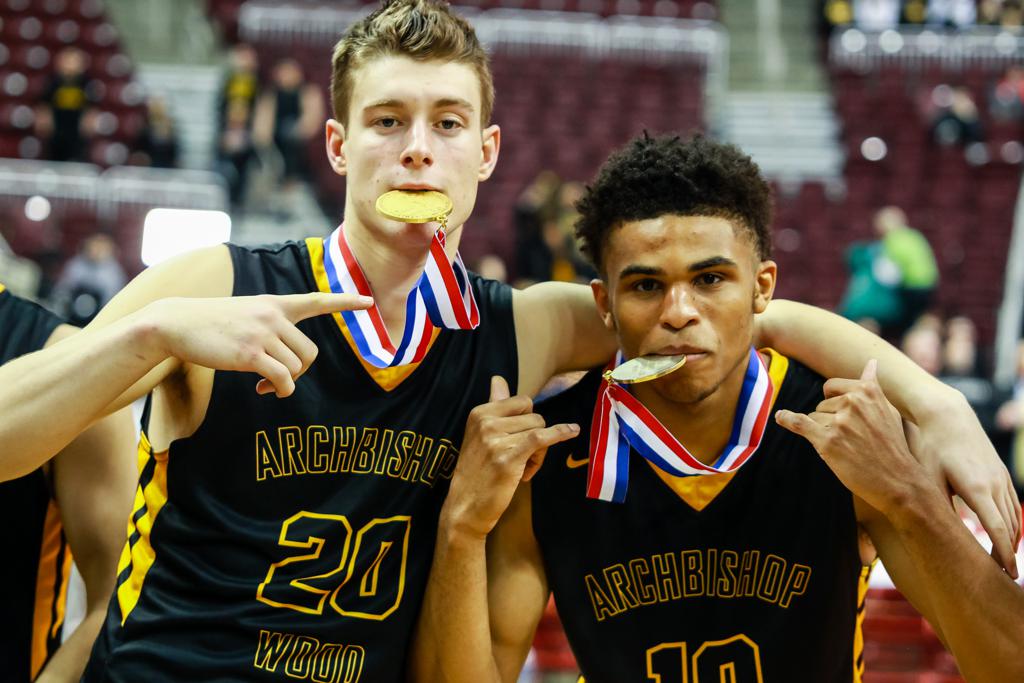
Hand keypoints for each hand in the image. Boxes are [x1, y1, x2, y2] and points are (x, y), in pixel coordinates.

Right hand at [147, 292, 372, 397]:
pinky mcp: (250, 354)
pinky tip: (265, 390)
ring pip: (296, 368)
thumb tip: (287, 364)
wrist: (176, 323)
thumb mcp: (246, 314)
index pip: (317, 300)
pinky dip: (280, 389)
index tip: (369, 302)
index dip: (345, 302)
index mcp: (275, 304)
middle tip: (277, 377)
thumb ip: (272, 327)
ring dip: (286, 382)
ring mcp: (262, 334)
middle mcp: (273, 316)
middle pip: (309, 353)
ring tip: (266, 382)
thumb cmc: (211, 323)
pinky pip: (282, 379)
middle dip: (298, 371)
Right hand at [442, 376, 578, 539]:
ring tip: (521, 469)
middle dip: (535, 436)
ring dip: (539, 452)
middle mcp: (486, 422)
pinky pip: (543, 437)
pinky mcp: (509, 457)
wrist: (465, 508)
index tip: (517, 441)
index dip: (527, 421)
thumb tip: (498, 378)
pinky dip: (561, 433)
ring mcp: (496, 439)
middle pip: (534, 416)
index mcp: (479, 413)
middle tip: (521, 459)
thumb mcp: (480, 434)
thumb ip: (494, 405)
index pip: (522, 402)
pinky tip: (573, 431)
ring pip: (540, 430)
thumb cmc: (478, 472)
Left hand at [775, 360, 925, 514]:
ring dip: (823, 433)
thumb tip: (871, 362)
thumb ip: (874, 386)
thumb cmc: (892, 446)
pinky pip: (799, 423)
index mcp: (866, 391)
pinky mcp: (828, 441)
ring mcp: (840, 421)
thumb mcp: (888, 410)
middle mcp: (853, 402)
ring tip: (847, 447)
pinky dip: (786, 419)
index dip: (832, 402)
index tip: (843, 416)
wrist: (899, 481)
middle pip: (821, 405)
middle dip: (830, 421)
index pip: (830, 388)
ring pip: (813, 418)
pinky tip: (780, 417)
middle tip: (852, 439)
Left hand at [911, 390, 1020, 576]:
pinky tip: (1004, 535)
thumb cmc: (929, 446)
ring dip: (1010, 540)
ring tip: (1003, 562)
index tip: (1009, 574)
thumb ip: (935, 504)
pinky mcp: (1000, 473)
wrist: (946, 414)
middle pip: (1009, 528)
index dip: (1004, 554)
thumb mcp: (927, 476)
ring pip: (1013, 516)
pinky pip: (1012, 504)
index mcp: (977, 488)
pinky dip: (1011, 523)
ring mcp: (1001, 477)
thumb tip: (937, 533)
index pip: (996, 529)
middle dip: (1008, 554)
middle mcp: (995, 484)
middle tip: (1003, 577)